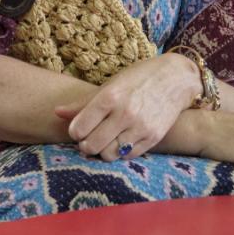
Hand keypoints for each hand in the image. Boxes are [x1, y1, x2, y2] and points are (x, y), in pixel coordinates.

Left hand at [53, 53, 202, 160]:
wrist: (177, 78)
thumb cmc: (139, 78)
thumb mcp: (111, 84)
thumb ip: (84, 102)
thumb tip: (57, 113)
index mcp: (110, 97)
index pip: (79, 129)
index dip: (75, 132)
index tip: (79, 129)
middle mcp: (125, 113)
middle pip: (91, 145)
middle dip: (86, 145)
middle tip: (88, 140)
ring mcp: (140, 127)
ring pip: (109, 155)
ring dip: (102, 152)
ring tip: (104, 142)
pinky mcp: (153, 137)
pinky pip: (128, 156)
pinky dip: (120, 153)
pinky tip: (120, 142)